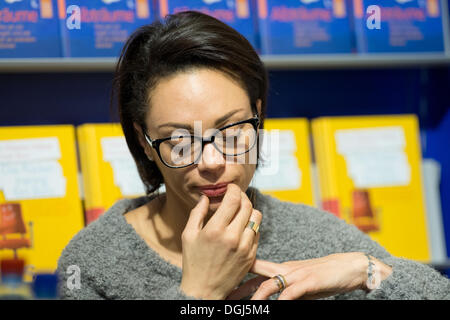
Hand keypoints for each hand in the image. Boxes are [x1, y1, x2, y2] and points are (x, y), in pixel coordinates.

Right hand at [180, 184, 261, 299]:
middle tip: (236, 196)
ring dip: (248, 210)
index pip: (233, 200)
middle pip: (247, 205)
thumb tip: (205, 197)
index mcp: (215, 230)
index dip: (233, 189)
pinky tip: (241, 227)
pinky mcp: (251, 255)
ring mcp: (245, 247)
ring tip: (239, 211)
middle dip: (242, 196)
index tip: (230, 187)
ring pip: (256, 217)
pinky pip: (257, 232)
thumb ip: (197, 213)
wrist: (204, 291)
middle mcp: (233, 237)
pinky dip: (251, 225)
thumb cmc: (193, 262)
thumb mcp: (188, 235)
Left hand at [227, 253, 391, 299]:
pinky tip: (273, 307)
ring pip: (268, 284)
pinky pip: (290, 292)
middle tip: (223, 298)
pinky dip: (280, 301)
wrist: (348, 266)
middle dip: (238, 287)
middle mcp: (285, 268)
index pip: (254, 272)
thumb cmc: (322, 276)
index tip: (223, 289)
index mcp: (281, 267)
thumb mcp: (300, 284)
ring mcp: (296, 274)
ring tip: (243, 308)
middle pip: (255, 275)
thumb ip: (284, 289)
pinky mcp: (308, 282)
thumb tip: (269, 299)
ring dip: (254, 297)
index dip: (238, 279)